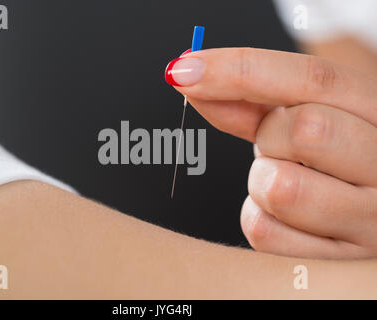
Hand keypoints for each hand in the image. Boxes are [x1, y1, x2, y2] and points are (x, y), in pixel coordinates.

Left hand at [165, 48, 376, 258]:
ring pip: (278, 188)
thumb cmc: (330, 161)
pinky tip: (288, 219)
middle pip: (303, 131)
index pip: (314, 80)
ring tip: (288, 183)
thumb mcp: (308, 121)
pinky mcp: (339, 264)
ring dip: (262, 183)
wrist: (372, 215)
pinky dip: (259, 220)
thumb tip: (190, 81)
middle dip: (270, 137)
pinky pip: (264, 234)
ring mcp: (371, 222)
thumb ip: (255, 104)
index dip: (240, 70)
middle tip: (279, 147)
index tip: (183, 69)